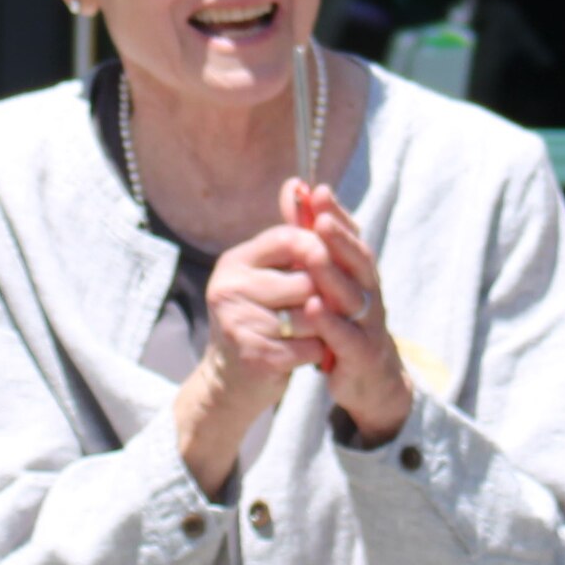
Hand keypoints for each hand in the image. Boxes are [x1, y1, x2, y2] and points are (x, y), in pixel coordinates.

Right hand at [200, 224, 335, 399]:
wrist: (230, 381)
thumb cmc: (259, 319)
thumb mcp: (267, 274)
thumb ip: (288, 234)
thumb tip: (299, 183)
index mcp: (235, 263)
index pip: (288, 238)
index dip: (320, 248)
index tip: (334, 264)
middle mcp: (230, 288)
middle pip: (306, 279)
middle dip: (326, 294)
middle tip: (331, 306)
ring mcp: (239, 323)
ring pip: (312, 314)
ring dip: (325, 326)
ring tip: (316, 331)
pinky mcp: (255, 356)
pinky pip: (309, 345)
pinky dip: (318, 351)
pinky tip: (310, 352)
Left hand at [281, 180, 412, 441]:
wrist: (372, 380)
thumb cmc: (346, 322)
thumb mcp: (330, 280)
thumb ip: (311, 236)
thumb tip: (295, 188)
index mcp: (361, 274)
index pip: (353, 238)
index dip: (338, 214)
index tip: (317, 191)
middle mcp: (369, 293)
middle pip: (359, 261)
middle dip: (340, 237)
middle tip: (320, 216)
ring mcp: (368, 324)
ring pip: (353, 296)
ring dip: (333, 275)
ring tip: (313, 255)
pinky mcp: (361, 354)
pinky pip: (346, 336)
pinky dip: (330, 322)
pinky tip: (312, 308)